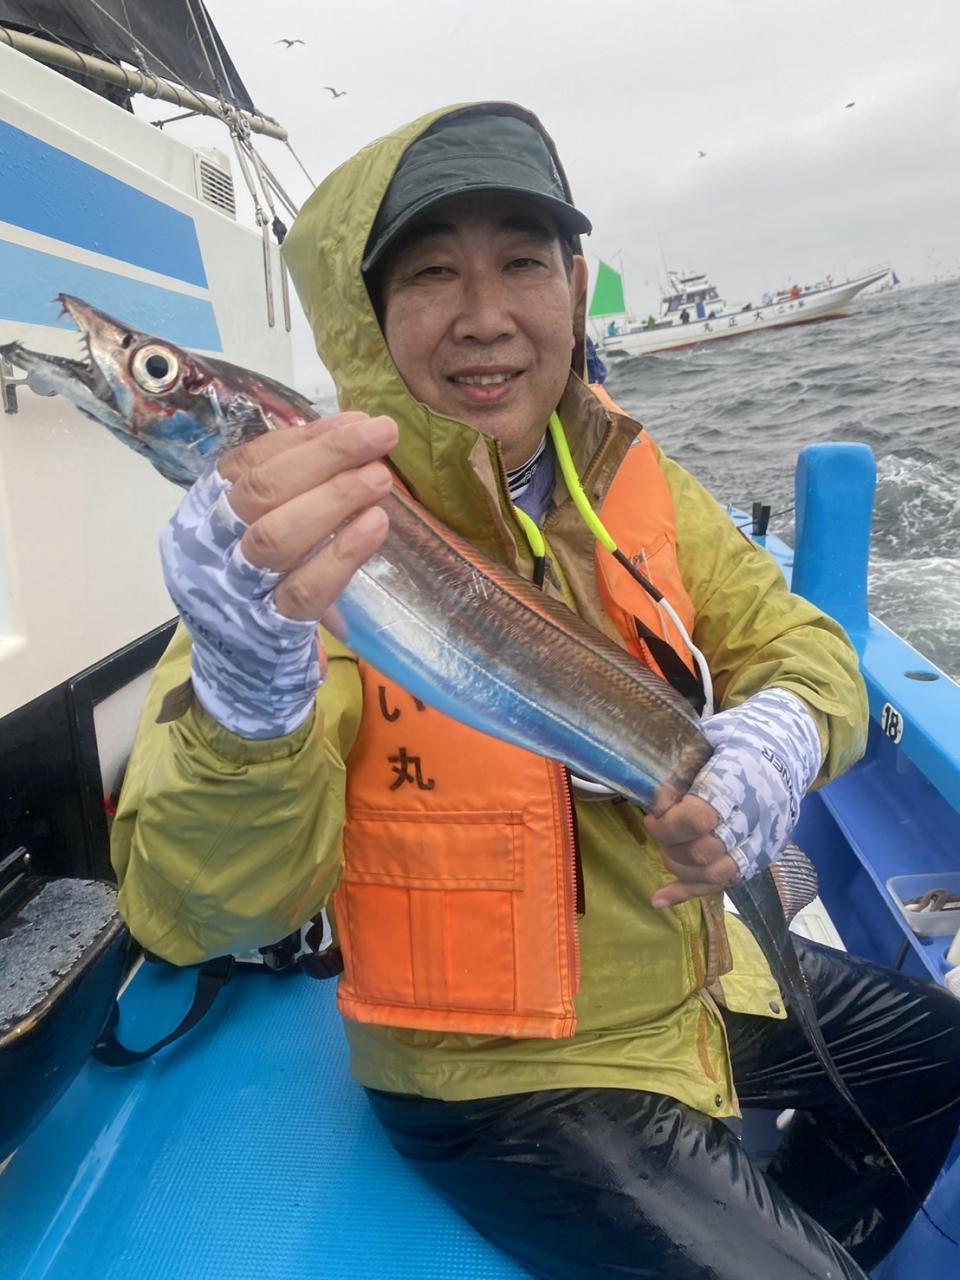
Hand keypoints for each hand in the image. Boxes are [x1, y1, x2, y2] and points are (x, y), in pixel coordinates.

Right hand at [159, 412, 398, 738]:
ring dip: (334, 499)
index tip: (358, 421)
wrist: (238, 675)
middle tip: (382, 435)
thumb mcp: (255, 532)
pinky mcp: (268, 632)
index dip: (307, 438)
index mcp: (202, 512)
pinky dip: (343, 554)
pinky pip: (305, 591)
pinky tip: (376, 526)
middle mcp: (208, 547)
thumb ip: (290, 489)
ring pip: (276, 537)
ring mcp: (235, 591)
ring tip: (381, 478)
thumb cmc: (256, 589)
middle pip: (260, 491)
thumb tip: (352, 432)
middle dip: (326, 456)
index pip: (250, 462)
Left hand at [645, 689, 821, 907]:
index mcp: (740, 779)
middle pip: (704, 852)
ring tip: (667, 848)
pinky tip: (660, 898)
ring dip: (679, 868)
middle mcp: (756, 816)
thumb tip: (658, 801)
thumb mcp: (707, 738)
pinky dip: (690, 892)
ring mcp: (764, 841)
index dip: (668, 823)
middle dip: (670, 844)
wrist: (786, 750)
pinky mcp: (763, 857)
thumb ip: (681, 769)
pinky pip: (725, 884)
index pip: (699, 819)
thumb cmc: (738, 739)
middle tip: (658, 827)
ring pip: (716, 874)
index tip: (655, 812)